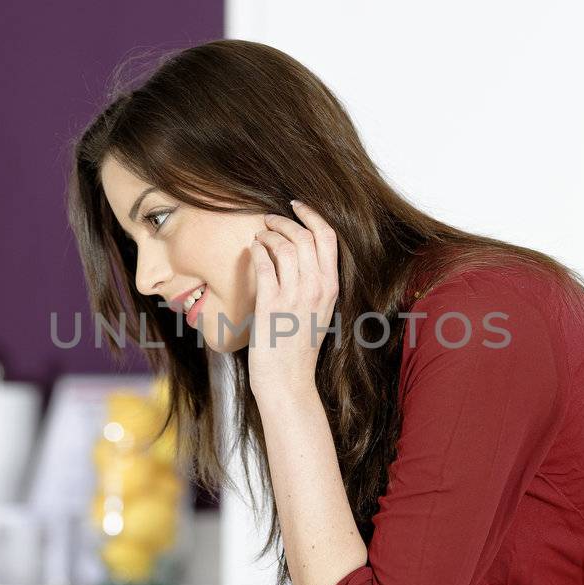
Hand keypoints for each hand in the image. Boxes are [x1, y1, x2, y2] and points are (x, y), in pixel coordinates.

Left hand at [248, 200, 339, 400]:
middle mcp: (316, 288)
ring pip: (283, 246)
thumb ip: (316, 282)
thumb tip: (300, 251)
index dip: (311, 215)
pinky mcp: (271, 304)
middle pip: (304, 235)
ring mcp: (294, 296)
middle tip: (269, 218)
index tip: (297, 206)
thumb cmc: (299, 345)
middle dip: (284, 220)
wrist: (288, 378)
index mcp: (331, 287)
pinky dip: (257, 250)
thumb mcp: (320, 310)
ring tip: (259, 234)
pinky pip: (264, 264)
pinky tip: (252, 249)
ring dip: (268, 233)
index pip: (328, 237)